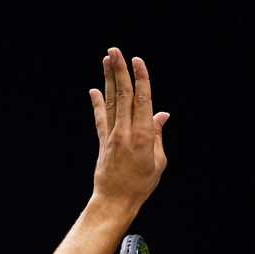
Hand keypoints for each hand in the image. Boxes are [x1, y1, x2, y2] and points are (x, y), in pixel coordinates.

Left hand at [90, 48, 168, 214]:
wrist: (115, 201)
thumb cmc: (141, 185)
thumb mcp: (158, 162)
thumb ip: (158, 135)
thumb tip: (161, 115)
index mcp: (143, 137)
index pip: (142, 101)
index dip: (140, 79)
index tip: (137, 61)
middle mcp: (126, 133)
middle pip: (123, 96)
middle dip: (120, 71)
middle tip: (115, 51)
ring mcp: (112, 137)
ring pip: (110, 103)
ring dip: (108, 79)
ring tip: (106, 60)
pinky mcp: (102, 143)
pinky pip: (100, 119)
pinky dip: (97, 104)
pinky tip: (94, 90)